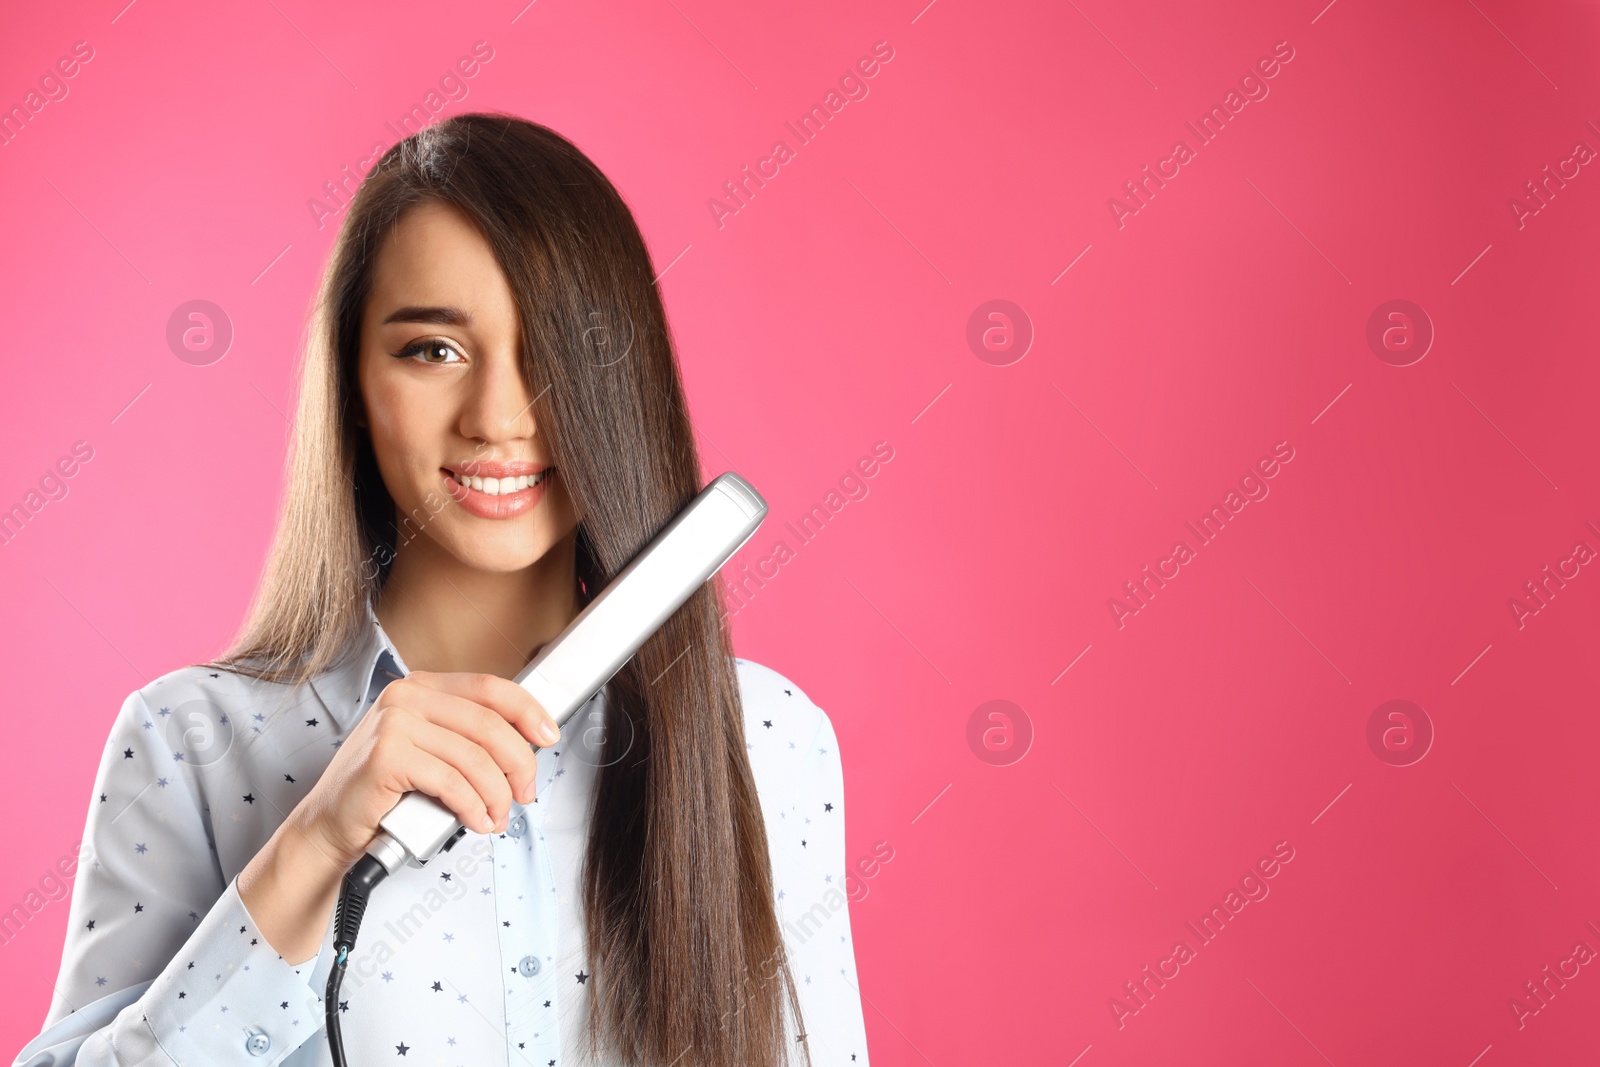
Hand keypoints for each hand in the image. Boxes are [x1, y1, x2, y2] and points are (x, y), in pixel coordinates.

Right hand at [289, 670, 560, 869]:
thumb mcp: (430, 751)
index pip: (490, 688)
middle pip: (489, 724)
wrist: (328, 827)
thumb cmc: (383, 793)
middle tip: (525, 793)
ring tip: (497, 816)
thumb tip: (526, 746)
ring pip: (475, 758)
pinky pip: (452, 783)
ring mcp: (394, 724)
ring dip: (497, 795)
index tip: (548, 736)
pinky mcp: (386, 758)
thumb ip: (467, 738)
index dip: (528, 711)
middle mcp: (406, 697)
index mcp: (422, 687)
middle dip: (519, 764)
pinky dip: (472, 807)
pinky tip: (475, 820)